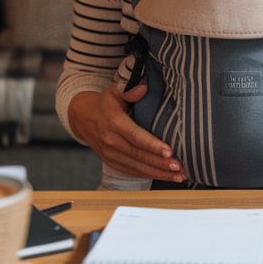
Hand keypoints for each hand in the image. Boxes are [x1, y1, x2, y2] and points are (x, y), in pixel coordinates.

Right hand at [66, 85, 184, 182]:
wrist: (82, 117)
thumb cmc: (105, 103)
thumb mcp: (115, 91)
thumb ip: (130, 89)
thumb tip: (144, 87)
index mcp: (114, 122)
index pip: (136, 136)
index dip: (153, 145)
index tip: (169, 152)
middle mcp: (110, 140)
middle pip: (139, 155)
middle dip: (161, 163)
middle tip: (179, 168)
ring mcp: (109, 153)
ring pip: (136, 167)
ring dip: (158, 173)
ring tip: (177, 176)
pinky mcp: (110, 162)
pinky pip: (130, 171)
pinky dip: (147, 176)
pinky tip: (163, 177)